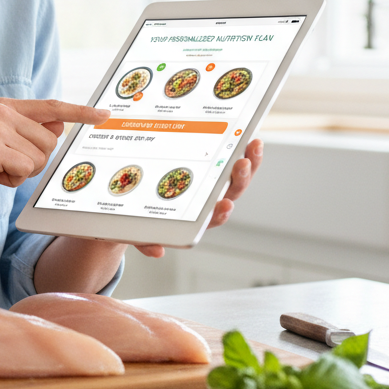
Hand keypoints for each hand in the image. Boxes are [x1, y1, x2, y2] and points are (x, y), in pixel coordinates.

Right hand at [0, 99, 109, 214]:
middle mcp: (2, 112)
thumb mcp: (3, 146)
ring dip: (21, 173)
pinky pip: (24, 169)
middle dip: (34, 162)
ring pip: (40, 158)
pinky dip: (11, 180)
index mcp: (6, 107)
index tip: (104, 115)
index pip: (53, 107)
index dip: (80, 112)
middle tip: (5, 165)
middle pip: (50, 141)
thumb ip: (30, 134)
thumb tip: (61, 126)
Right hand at [133, 138, 263, 258]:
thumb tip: (157, 251)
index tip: (225, 205)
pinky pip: (234, 159)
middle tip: (242, 164)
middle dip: (240, 179)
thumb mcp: (137, 233)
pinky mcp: (214, 167)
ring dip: (250, 162)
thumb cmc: (140, 221)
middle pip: (232, 193)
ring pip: (238, 176)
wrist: (134, 199)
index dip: (221, 213)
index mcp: (196, 219)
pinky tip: (248, 137)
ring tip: (254, 145)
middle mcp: (210, 202)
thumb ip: (144, 243)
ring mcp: (215, 184)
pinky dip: (243, 150)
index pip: (213, 218)